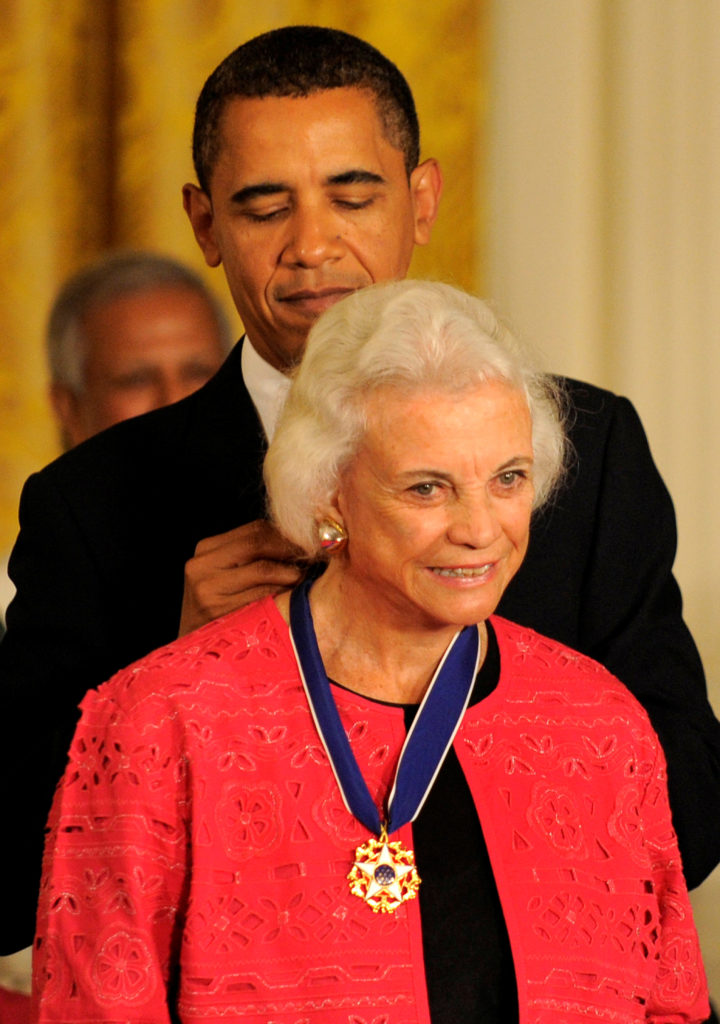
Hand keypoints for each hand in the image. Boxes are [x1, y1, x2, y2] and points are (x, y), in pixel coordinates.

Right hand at [178, 519, 303, 635]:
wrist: (192, 647)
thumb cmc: (219, 608)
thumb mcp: (226, 575)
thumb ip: (254, 555)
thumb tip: (300, 542)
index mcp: (206, 549)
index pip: (255, 529)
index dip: (286, 534)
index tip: (309, 543)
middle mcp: (202, 564)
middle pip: (257, 542)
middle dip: (290, 549)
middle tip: (313, 558)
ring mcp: (207, 587)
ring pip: (263, 567)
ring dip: (291, 570)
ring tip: (306, 576)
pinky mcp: (217, 609)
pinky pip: (261, 594)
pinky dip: (282, 591)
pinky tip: (294, 594)